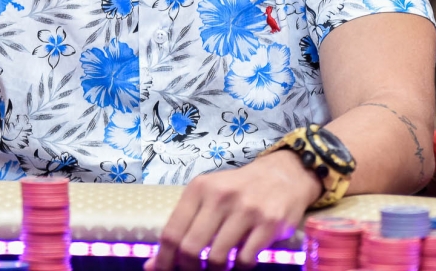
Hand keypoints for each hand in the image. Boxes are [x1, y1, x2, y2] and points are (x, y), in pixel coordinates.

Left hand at [147, 151, 320, 270]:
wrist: (283, 175)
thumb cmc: (238, 189)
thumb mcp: (208, 197)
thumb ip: (183, 226)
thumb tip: (152, 265)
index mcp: (199, 188)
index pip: (171, 232)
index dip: (163, 260)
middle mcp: (220, 196)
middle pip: (190, 248)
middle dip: (189, 268)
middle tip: (195, 270)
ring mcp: (246, 209)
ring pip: (216, 258)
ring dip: (214, 269)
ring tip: (218, 265)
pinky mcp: (269, 223)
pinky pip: (244, 260)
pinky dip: (238, 268)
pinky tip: (239, 260)